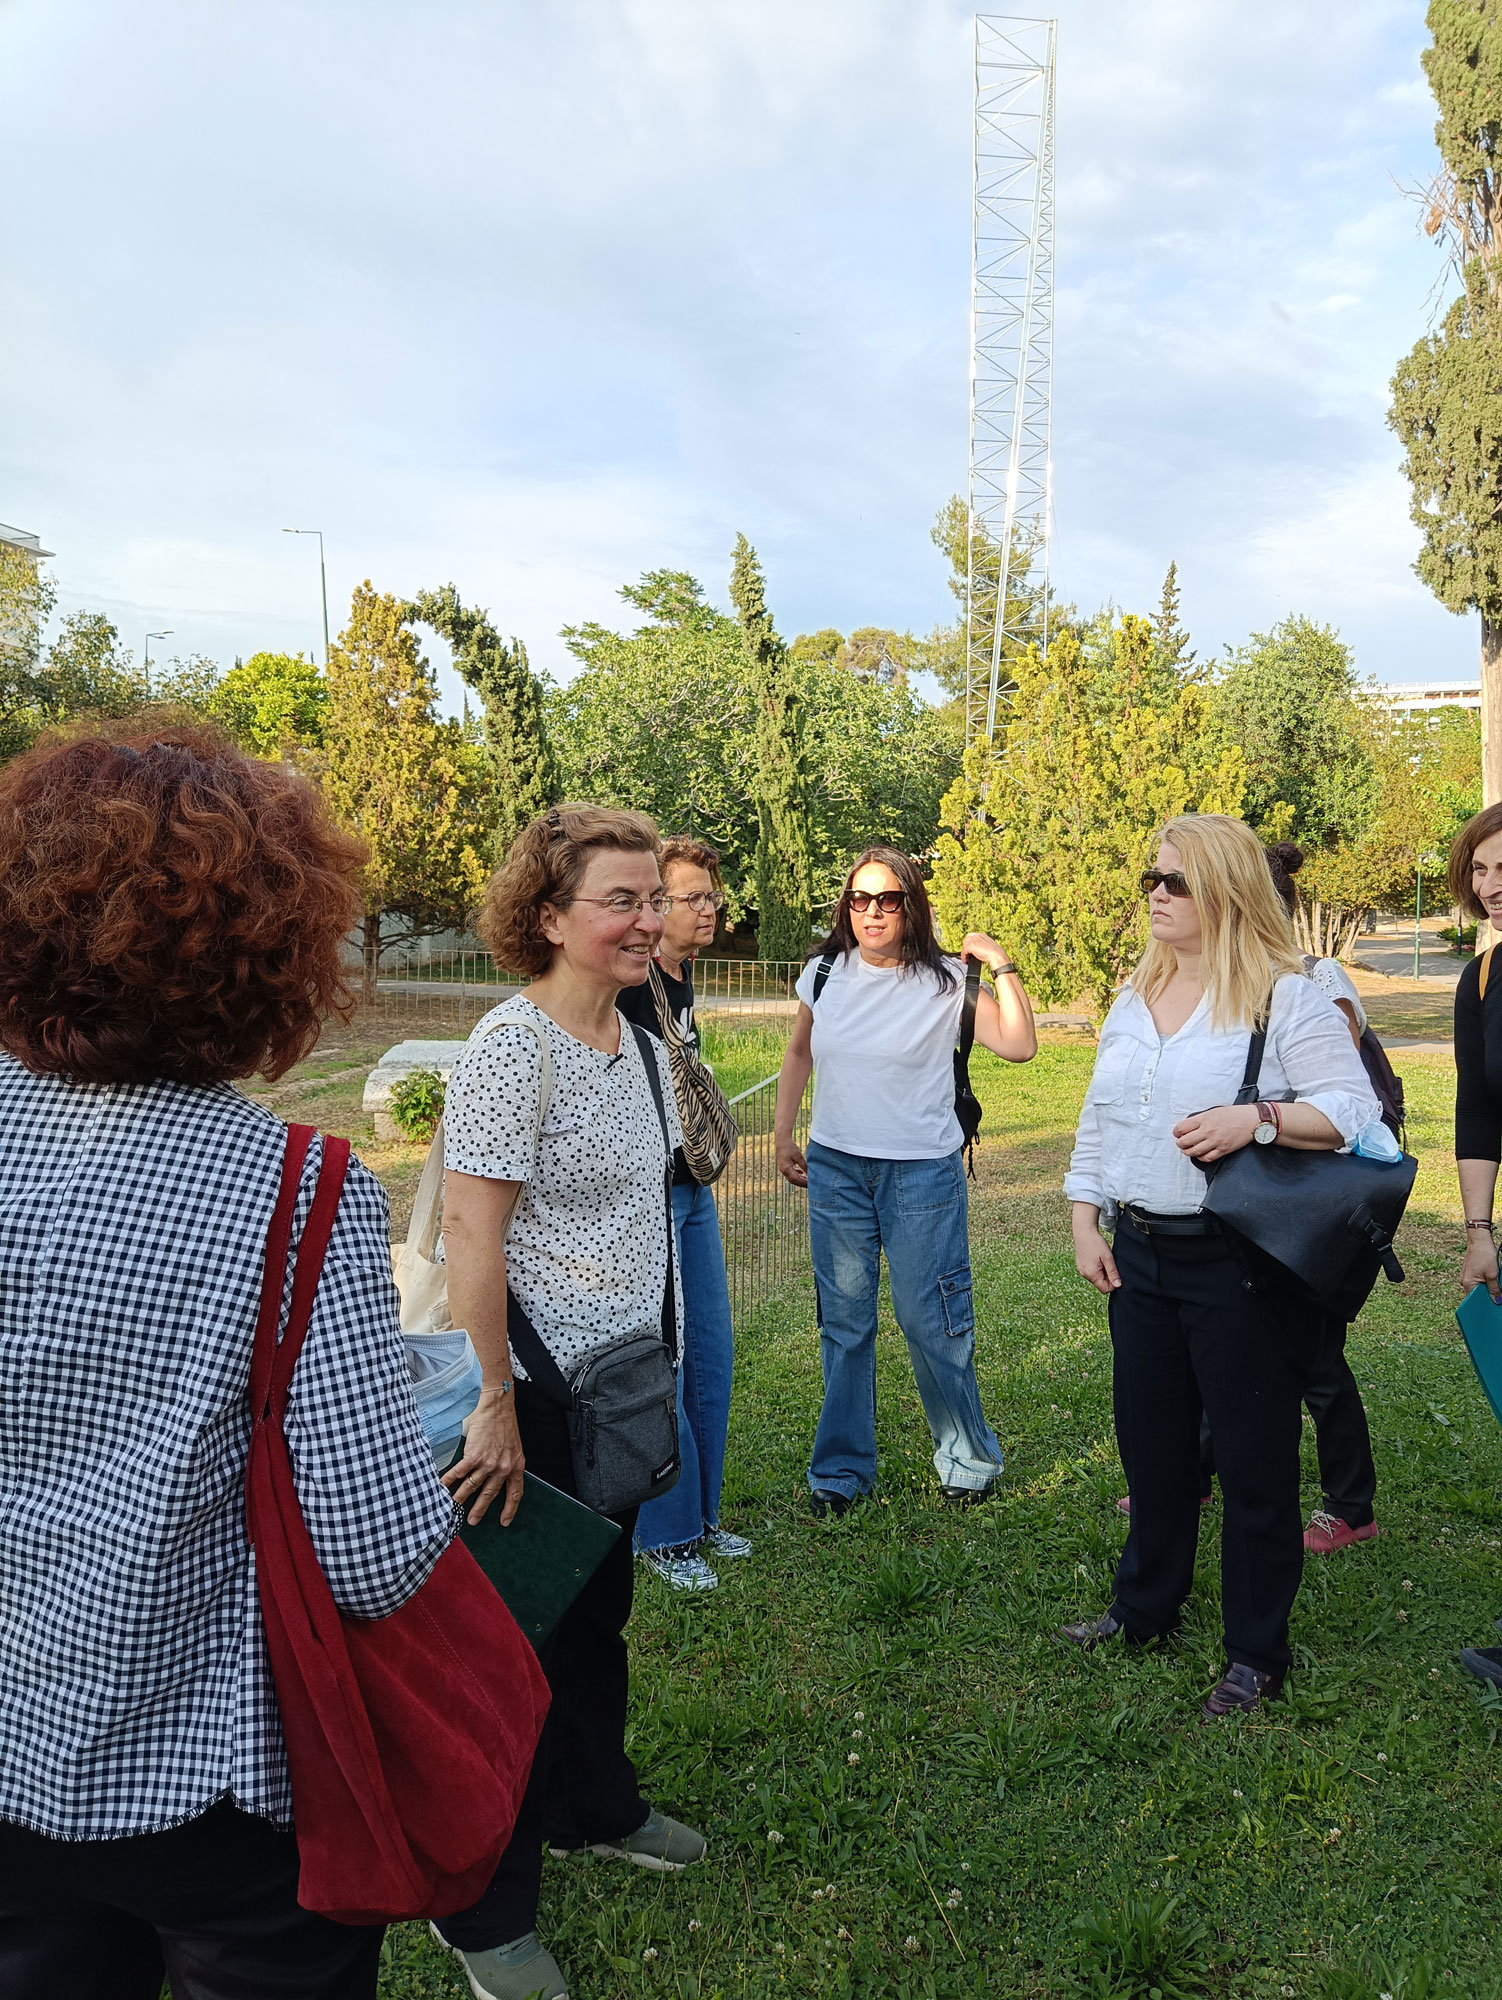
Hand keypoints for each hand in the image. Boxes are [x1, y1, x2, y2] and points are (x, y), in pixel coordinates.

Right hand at [441, 1386, 524, 1525]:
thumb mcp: (512, 1445)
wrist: (497, 1405)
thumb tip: (494, 1473)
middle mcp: (503, 1468)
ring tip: (454, 1507)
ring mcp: (488, 1463)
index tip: (504, 1521)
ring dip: (462, 1498)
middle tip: (472, 1521)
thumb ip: (505, 1461)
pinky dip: (450, 1481)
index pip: (515, 1493)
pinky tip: (443, 1486)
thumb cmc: (504, 1421)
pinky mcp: (474, 1456)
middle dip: (480, 1509)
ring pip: (473, 1487)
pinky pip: (460, 1473)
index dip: (510, 1509)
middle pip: (490, 1494)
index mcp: (516, 1465)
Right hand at [777, 1140, 807, 1187]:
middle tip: (810, 1185)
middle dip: (802, 1183)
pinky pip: (790, 1174)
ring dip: (799, 1180)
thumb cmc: (790, 1147)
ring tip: (807, 1180)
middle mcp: (783, 1170)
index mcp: (786, 1169)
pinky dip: (796, 1175)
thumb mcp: (799, 1157)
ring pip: (791, 1178)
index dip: (803, 1182)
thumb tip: (811, 1174)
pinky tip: (801, 1173)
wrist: (782, 1141)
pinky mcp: (783, 1166)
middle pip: (793, 1181)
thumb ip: (804, 1166)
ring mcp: (782, 1169)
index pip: (796, 1179)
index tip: (810, 1184)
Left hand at [961, 931, 1014, 975]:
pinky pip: (964, 951)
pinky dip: (964, 956)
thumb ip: (981, 945)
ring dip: (964, 953)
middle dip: (965, 947)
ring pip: (964, 946)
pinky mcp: (971, 945)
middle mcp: (977, 936)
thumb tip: (977, 950)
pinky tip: (965, 961)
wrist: (996, 955)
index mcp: (982, 935)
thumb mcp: (988, 946)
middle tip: (966, 954)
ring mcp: (973, 940)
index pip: (971, 936)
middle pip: (966, 940)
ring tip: (966, 959)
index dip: (968, 942)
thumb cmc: (995, 953)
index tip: (967, 948)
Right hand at [1074, 1225, 1120, 1294]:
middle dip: (1107, 1277)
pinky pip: (1091, 1272)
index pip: (1105, 1289)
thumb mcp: (1108, 1258)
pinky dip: (1096, 1269)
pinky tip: (1097, 1259)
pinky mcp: (1080, 1266)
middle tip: (1109, 1264)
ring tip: (1103, 1260)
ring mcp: (1081, 1270)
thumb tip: (1118, 1285)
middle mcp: (1085, 1274)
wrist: (1083, 1231)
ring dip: (1102, 1273)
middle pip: (1100, 1284)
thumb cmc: (1096, 1243)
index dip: (1113, 1284)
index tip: (1115, 1272)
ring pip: (1096, 1278)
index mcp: (1092, 1274)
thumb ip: (1113, 1273)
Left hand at [1172, 1104, 1259, 1163]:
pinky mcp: (1223, 1150)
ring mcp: (1216, 1141)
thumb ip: (1200, 1119)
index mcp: (1205, 1119)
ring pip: (1194, 1151)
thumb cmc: (1233, 1114)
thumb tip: (1187, 1127)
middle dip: (1180, 1143)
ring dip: (1187, 1152)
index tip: (1177, 1133)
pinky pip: (1207, 1157)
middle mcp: (1208, 1131)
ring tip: (1187, 1150)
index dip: (1176, 1132)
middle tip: (1180, 1143)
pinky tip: (1199, 1154)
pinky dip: (1200, 1157)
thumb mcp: (1213, 1111)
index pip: (1182, 1127)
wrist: (1251, 1120)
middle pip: (1185, 1141)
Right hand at [1461, 1229, 1501, 1303]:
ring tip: (1495, 1280)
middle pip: (1477, 1293)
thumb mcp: (1493, 1274)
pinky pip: (1477, 1279)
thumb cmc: (1485, 1255)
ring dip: (1488, 1286)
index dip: (1486, 1303)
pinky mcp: (1469, 1271)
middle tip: (1498, 1294)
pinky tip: (1492, 1275)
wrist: (1479, 1239)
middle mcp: (1464, 1281)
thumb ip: (1495, 1289)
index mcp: (1468, 1284)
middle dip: (1488, 1294)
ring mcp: (1466, 1275)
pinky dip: (1485, 1280)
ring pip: (1478, 1286)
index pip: (1475, 1300)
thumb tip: (1497, 1301)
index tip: (1494, 1306)